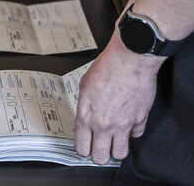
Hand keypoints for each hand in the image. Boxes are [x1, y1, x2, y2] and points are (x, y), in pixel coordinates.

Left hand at [75, 0, 162, 164]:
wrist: (129, 61)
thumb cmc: (106, 69)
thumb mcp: (83, 87)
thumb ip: (80, 110)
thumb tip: (77, 124)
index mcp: (87, 117)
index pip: (82, 147)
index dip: (83, 150)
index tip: (84, 148)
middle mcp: (105, 125)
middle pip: (101, 157)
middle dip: (99, 156)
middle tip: (99, 150)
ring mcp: (124, 125)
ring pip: (121, 153)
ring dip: (116, 150)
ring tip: (113, 142)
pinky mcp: (140, 120)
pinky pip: (136, 135)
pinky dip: (132, 133)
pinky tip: (128, 125)